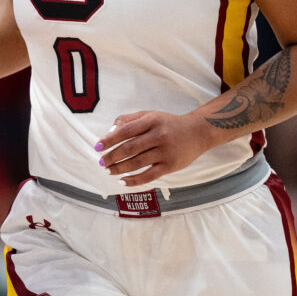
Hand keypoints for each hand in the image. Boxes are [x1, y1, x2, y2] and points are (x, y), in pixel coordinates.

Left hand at [94, 111, 214, 187]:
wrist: (198, 132)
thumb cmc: (169, 123)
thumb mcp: (151, 115)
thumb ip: (130, 120)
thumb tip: (110, 131)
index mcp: (152, 120)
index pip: (126, 131)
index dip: (110, 139)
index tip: (98, 146)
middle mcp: (158, 135)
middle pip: (129, 148)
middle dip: (112, 156)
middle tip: (101, 162)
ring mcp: (165, 152)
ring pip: (137, 163)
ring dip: (119, 168)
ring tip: (109, 170)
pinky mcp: (170, 166)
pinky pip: (149, 175)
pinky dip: (134, 180)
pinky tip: (123, 180)